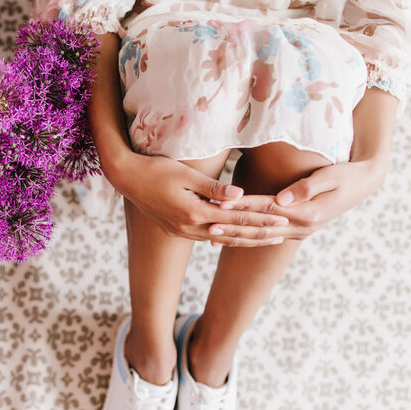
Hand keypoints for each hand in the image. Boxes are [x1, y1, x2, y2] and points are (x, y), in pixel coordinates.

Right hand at [108, 151, 290, 246]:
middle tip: (284, 234)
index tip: (282, 218)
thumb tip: (240, 196)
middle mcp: (189, 227)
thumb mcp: (185, 173)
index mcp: (193, 212)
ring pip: (221, 239)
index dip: (261, 218)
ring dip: (245, 240)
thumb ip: (213, 187)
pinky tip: (237, 238)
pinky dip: (226, 237)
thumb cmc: (155, 169)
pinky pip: (207, 237)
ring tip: (267, 239)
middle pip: (233, 234)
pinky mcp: (176, 230)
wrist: (126, 178)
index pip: (236, 217)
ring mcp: (181, 231)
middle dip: (260, 234)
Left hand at [208, 159, 385, 241]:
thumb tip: (282, 198)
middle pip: (261, 227)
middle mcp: (302, 226)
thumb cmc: (346, 174)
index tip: (223, 203)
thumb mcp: (331, 176)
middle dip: (233, 226)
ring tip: (210, 235)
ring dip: (236, 236)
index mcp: (308, 212)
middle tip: (207, 225)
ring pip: (261, 236)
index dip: (245, 205)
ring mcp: (299, 231)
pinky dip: (247, 238)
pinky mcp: (296, 230)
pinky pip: (267, 237)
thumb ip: (306, 187)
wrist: (362, 184)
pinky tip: (229, 238)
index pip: (268, 208)